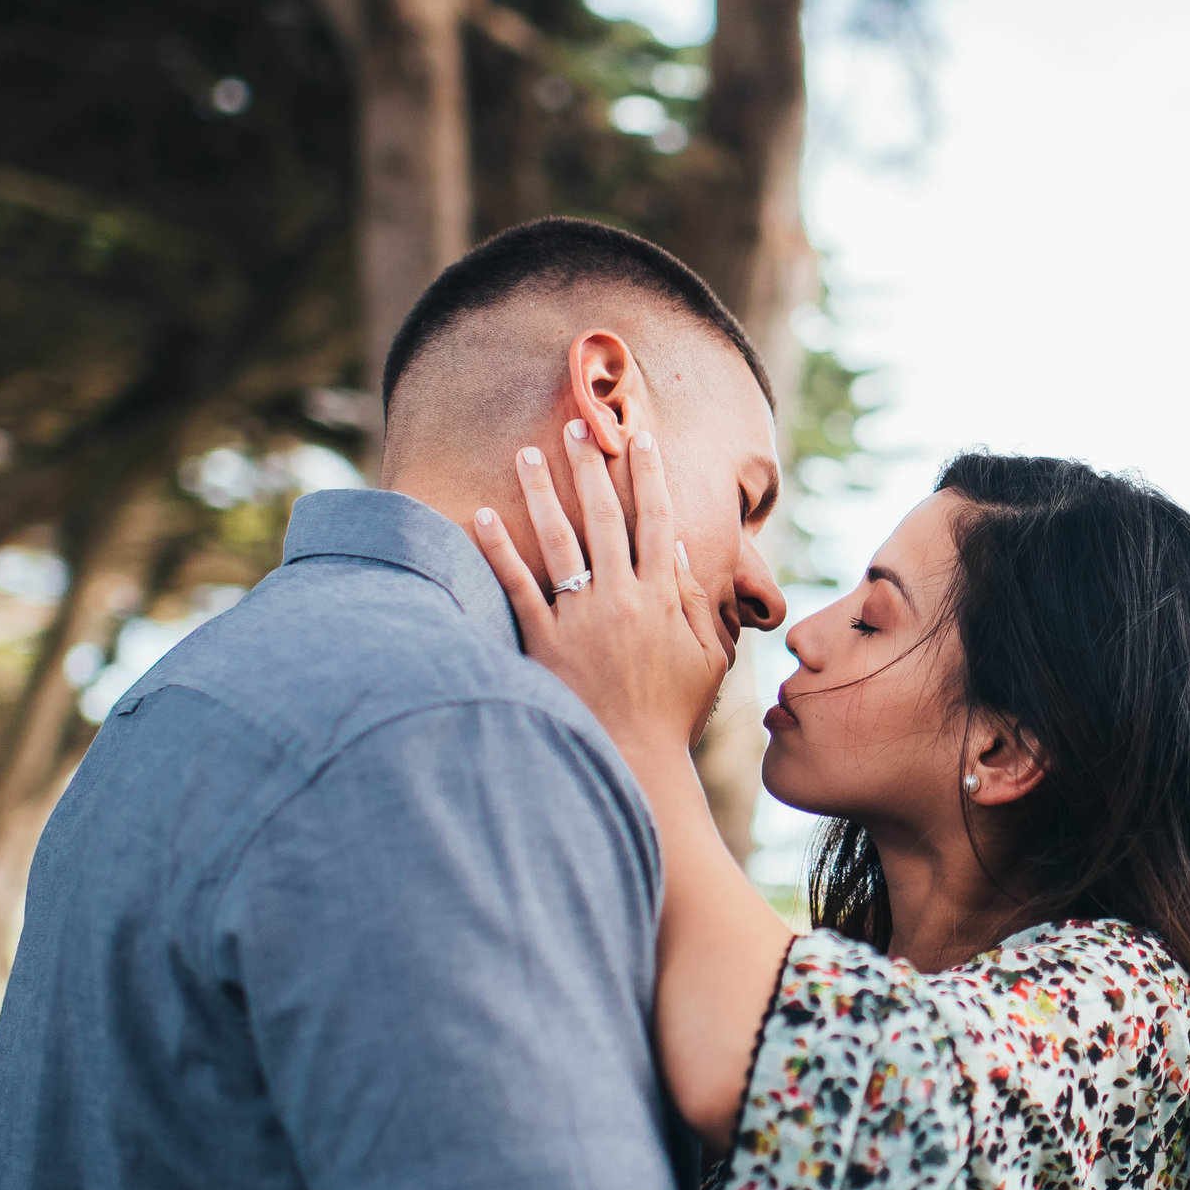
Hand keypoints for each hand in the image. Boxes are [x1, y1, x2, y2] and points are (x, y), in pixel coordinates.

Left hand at [471, 421, 729, 770]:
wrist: (633, 763)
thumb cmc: (673, 713)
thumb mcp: (708, 656)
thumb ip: (694, 599)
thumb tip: (675, 545)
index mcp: (662, 597)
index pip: (656, 520)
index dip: (648, 475)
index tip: (639, 437)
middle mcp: (621, 598)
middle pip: (605, 517)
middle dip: (590, 467)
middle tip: (576, 426)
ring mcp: (580, 618)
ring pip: (559, 541)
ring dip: (542, 493)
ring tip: (526, 454)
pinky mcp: (544, 642)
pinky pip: (517, 587)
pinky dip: (498, 550)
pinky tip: (481, 515)